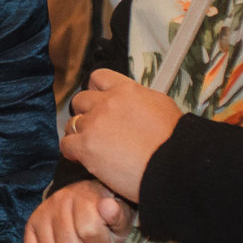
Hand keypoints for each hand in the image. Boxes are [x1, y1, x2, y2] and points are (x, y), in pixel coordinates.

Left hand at [63, 69, 181, 200]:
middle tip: (95, 128)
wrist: (175, 165)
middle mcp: (107, 102)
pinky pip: (66, 144)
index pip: (98, 77)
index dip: (96, 91)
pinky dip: (71, 152)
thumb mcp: (162, 106)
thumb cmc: (175, 141)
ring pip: (72, 123)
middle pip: (80, 100)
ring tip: (91, 146)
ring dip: (78, 133)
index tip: (99, 102)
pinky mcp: (86, 146)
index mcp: (126, 90)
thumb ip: (140, 100)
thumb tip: (134, 104)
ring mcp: (94, 123)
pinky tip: (81, 158)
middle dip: (85, 113)